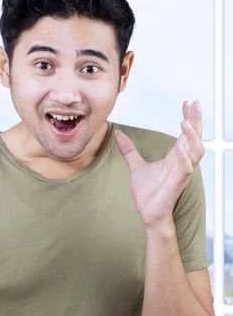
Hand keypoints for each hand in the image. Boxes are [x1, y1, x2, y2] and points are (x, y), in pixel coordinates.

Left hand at [115, 101, 203, 229]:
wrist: (148, 213)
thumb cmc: (147, 192)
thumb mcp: (135, 166)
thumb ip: (129, 150)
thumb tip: (118, 134)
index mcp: (174, 157)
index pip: (185, 134)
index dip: (188, 118)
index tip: (187, 103)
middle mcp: (181, 162)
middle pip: (195, 138)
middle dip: (196, 121)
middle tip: (194, 105)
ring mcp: (181, 173)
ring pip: (196, 151)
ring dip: (192, 137)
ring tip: (185, 123)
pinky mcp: (177, 184)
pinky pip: (186, 169)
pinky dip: (185, 159)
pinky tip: (180, 148)